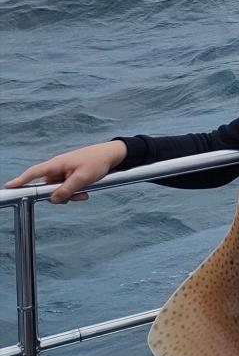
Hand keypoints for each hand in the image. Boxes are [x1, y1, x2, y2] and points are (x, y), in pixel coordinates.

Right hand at [4, 140, 127, 203]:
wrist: (111, 156)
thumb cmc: (96, 162)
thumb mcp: (82, 178)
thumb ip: (66, 190)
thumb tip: (53, 199)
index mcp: (56, 164)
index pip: (34, 173)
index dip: (21, 180)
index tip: (9, 186)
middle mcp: (58, 168)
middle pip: (48, 187)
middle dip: (60, 195)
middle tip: (77, 196)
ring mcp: (65, 172)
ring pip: (59, 190)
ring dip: (70, 195)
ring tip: (85, 193)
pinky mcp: (72, 176)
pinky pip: (68, 188)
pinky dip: (75, 192)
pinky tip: (87, 191)